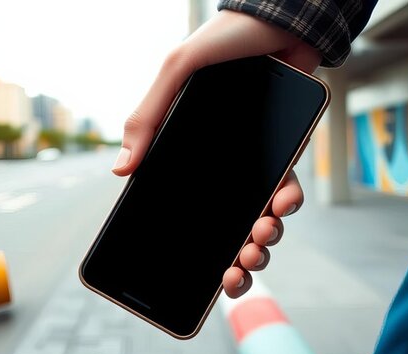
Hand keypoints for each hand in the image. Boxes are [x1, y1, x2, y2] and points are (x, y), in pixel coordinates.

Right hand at [112, 10, 318, 297]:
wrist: (280, 22)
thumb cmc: (223, 43)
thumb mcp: (177, 73)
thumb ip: (148, 117)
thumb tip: (122, 171)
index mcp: (186, 154)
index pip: (182, 207)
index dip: (191, 243)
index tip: (198, 273)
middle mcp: (218, 167)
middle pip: (224, 225)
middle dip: (235, 255)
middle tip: (237, 269)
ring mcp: (252, 164)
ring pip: (257, 217)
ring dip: (261, 238)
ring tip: (260, 239)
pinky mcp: (284, 155)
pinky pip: (286, 191)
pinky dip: (286, 203)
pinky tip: (282, 203)